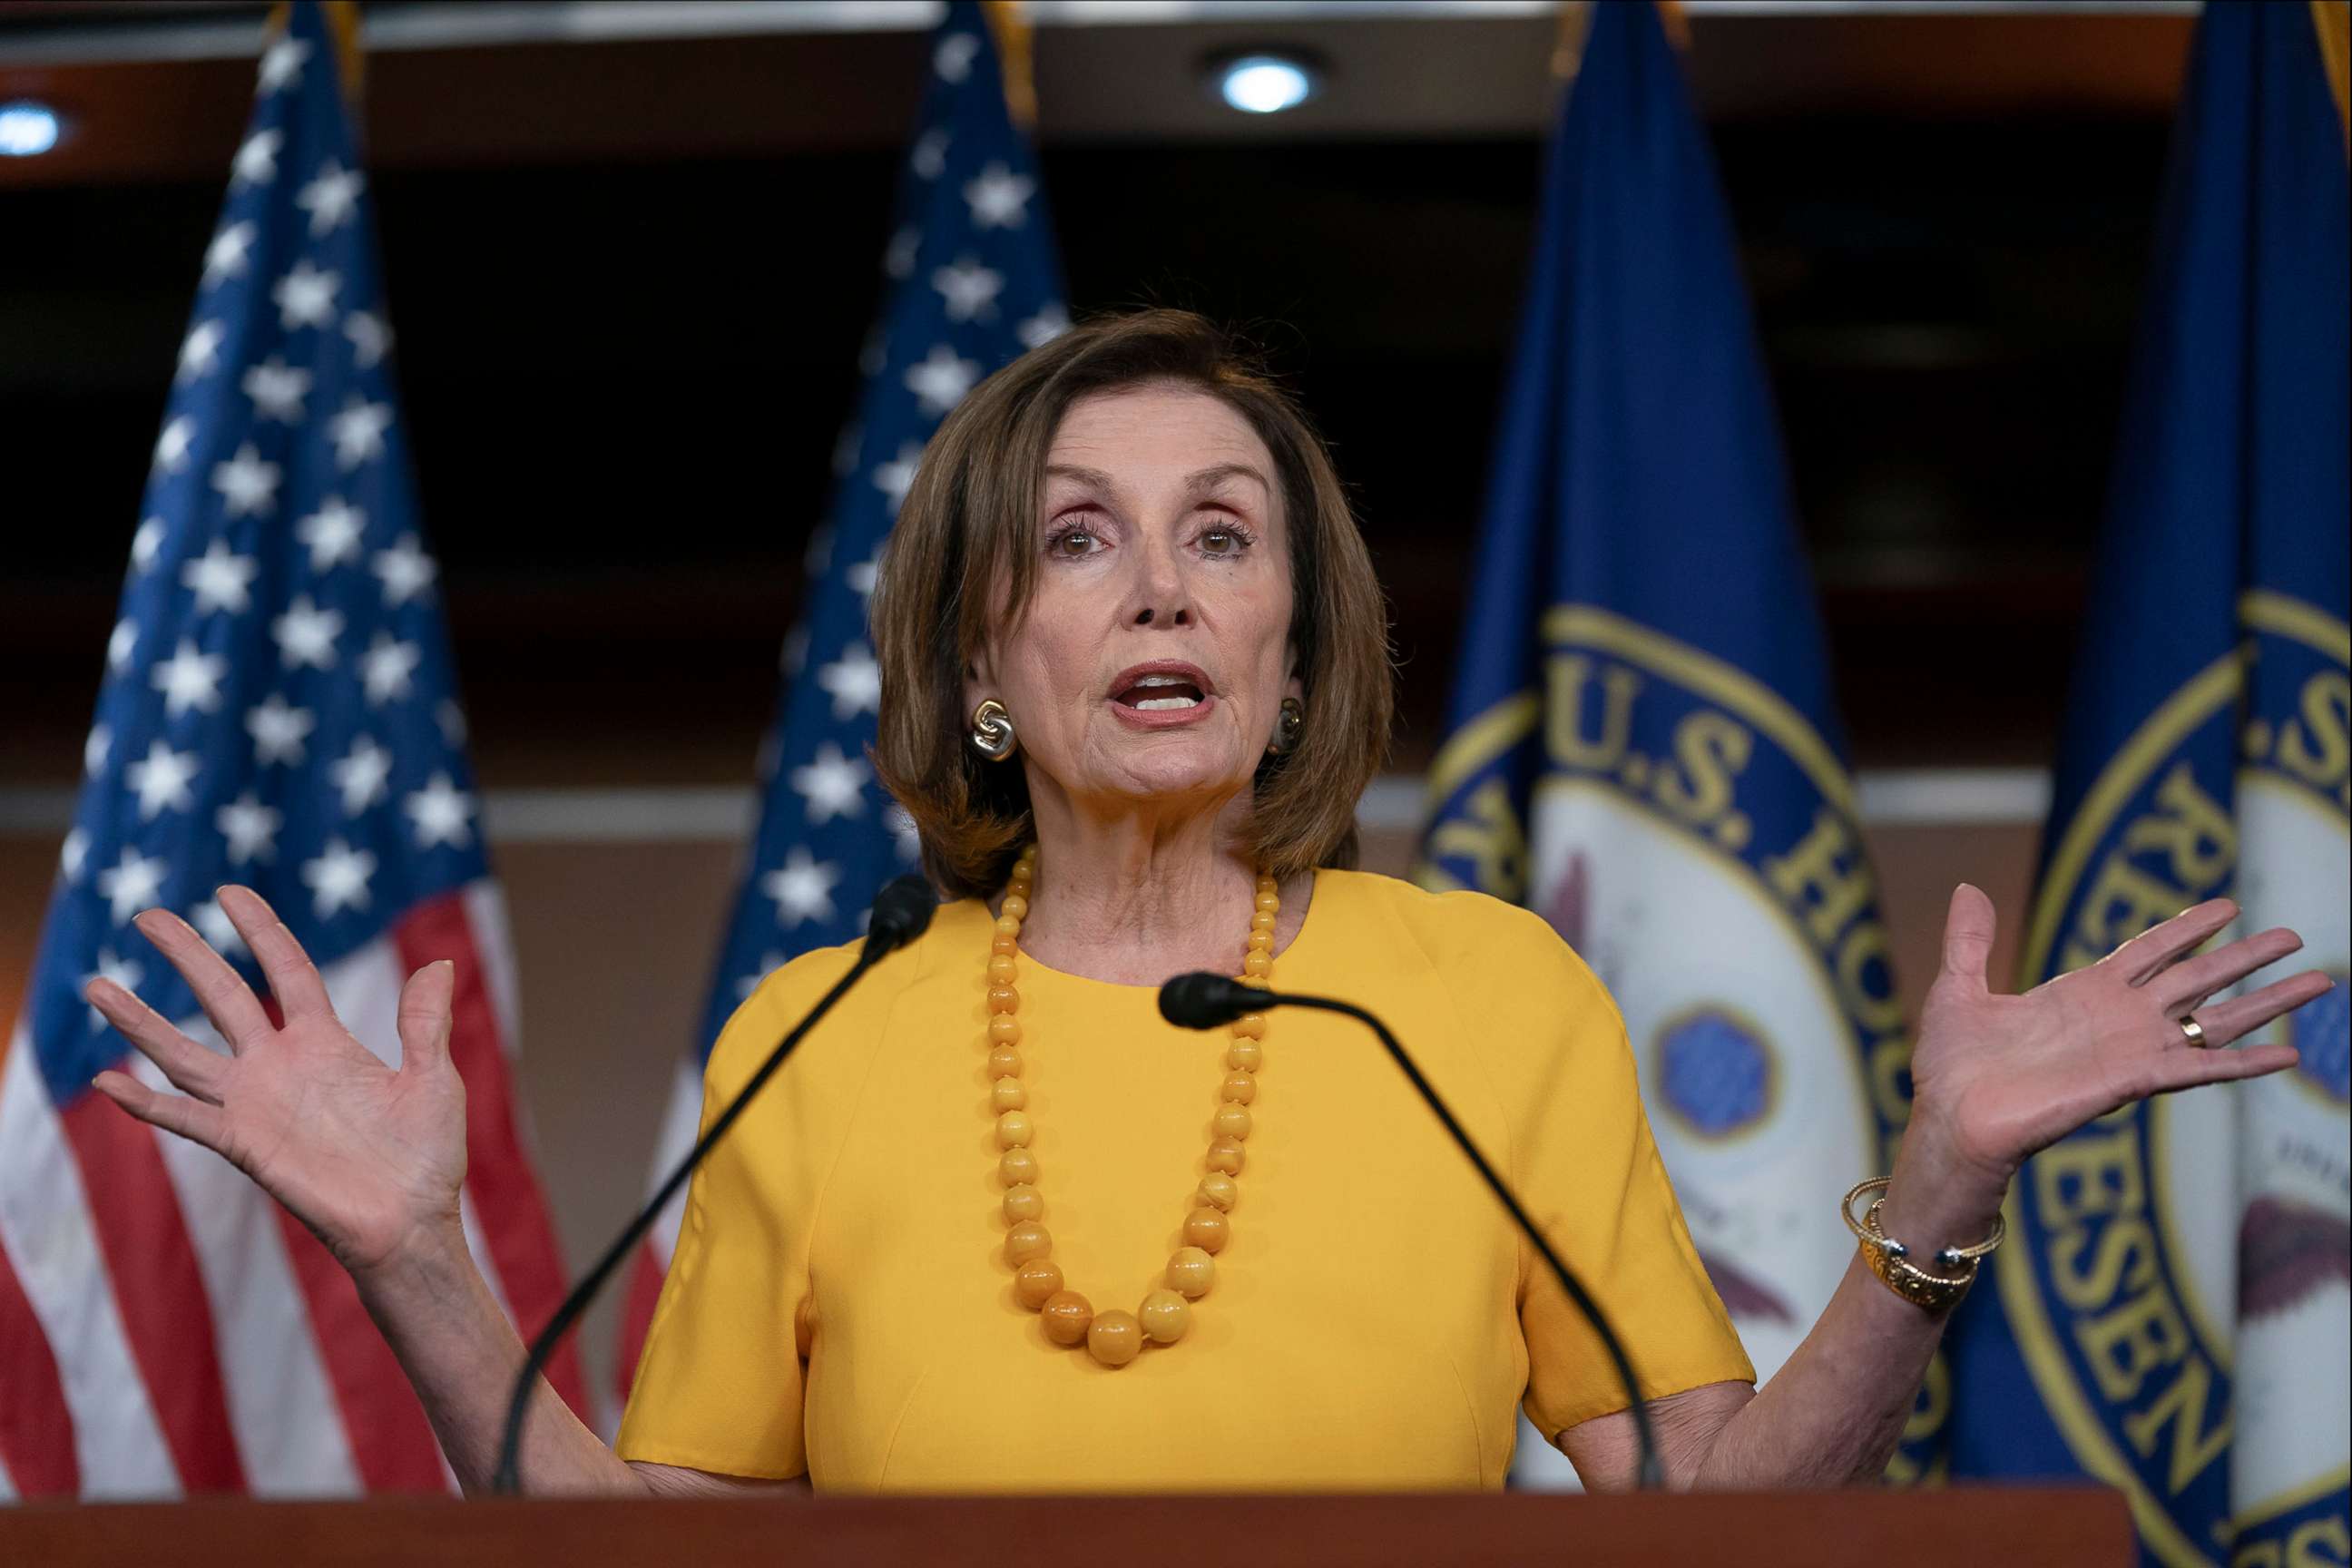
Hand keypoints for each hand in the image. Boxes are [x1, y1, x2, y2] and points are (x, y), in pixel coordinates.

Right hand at [83, 884, 468, 1278]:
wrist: (411, 1223)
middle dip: (187, 955)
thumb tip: (441, 966)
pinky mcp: (244, 1145)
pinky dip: (146, 1102)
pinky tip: (107, 1081)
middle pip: (222, 996)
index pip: (286, 970)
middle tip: (147, 915)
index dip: (259, 930)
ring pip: (184, 1053)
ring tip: (95, 986)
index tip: (228, 892)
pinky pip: (186, 1119)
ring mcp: (256, 1104)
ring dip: (140, 1022)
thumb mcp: (434, 1079)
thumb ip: (425, 1024)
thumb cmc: (425, 1158)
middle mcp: (281, 1066)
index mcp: (326, 1043)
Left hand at [1902, 885, 2326, 1204]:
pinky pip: (2201, 1069)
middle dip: (2245, 958)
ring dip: (2267, 1002)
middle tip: (2295, 936)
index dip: (2189, 928)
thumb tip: (1970, 887)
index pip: (2150, 951)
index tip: (2229, 906)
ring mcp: (2131, 1049)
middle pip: (2197, 979)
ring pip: (2214, 1019)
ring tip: (2319, 981)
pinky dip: (2244, 1062)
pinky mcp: (2133, 1081)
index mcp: (2083, 992)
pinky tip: (2289, 1054)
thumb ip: (1971, 940)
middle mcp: (2118, 1019)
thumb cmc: (1951, 1068)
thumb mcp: (1958, 989)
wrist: (1951, 1122)